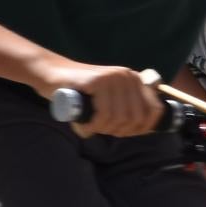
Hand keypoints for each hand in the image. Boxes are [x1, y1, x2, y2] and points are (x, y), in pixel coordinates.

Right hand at [42, 61, 162, 138]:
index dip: (142, 128)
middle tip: (100, 129)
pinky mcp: (99, 80)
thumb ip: (127, 108)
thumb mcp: (109, 99)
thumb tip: (151, 130)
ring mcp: (114, 76)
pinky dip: (94, 125)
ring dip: (104, 129)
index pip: (154, 110)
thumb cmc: (79, 93)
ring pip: (120, 118)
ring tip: (90, 126)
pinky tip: (84, 125)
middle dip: (118, 130)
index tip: (122, 132)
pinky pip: (105, 114)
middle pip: (136, 118)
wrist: (50, 74)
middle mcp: (128, 76)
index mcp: (135, 80)